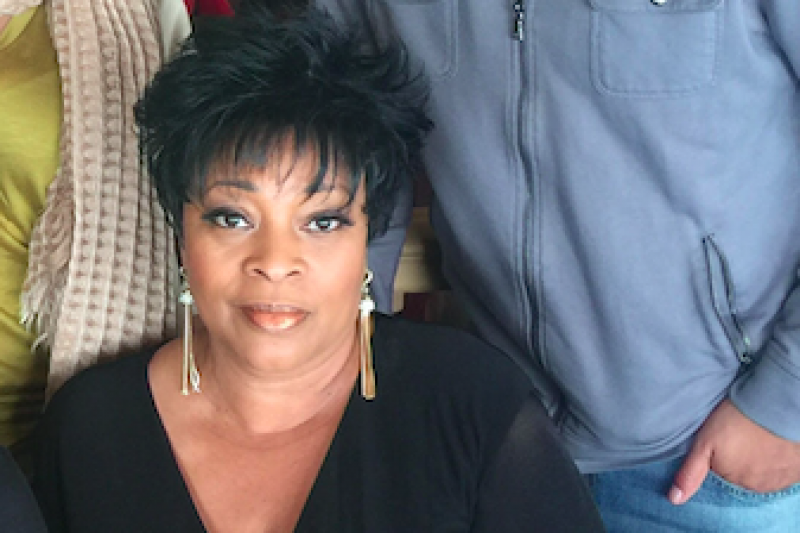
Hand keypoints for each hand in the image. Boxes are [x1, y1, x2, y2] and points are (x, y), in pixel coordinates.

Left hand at [669, 399, 799, 503]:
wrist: (774, 406)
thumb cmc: (735, 421)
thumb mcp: (703, 443)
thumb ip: (690, 473)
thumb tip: (675, 500)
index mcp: (732, 480)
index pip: (722, 477)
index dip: (720, 459)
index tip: (723, 444)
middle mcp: (756, 486)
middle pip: (742, 477)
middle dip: (739, 462)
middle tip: (739, 438)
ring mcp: (778, 480)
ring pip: (762, 474)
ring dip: (759, 461)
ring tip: (754, 438)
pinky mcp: (796, 470)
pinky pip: (782, 470)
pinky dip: (777, 460)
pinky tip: (771, 443)